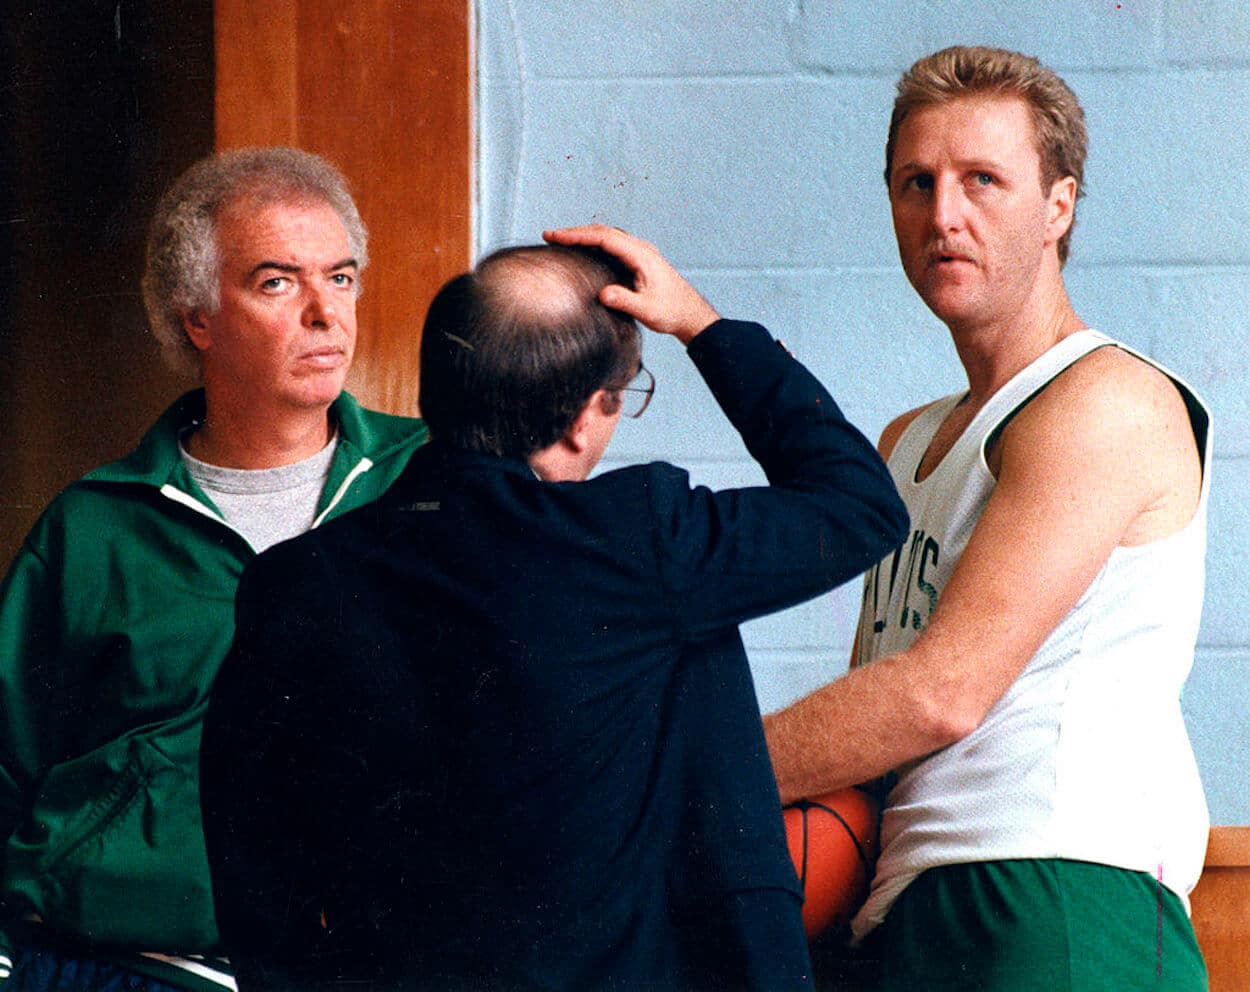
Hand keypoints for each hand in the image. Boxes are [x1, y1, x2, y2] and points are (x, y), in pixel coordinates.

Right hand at [542, 224, 718, 343]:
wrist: (690, 314)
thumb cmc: (670, 312)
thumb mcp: (647, 310)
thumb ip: (625, 301)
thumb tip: (603, 294)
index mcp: (640, 255)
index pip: (603, 237)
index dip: (577, 235)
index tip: (555, 237)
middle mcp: (640, 248)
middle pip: (603, 231)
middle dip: (575, 232)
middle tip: (549, 236)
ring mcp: (640, 252)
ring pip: (607, 236)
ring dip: (584, 236)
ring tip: (560, 241)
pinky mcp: (638, 259)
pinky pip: (612, 245)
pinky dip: (594, 243)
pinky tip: (582, 251)